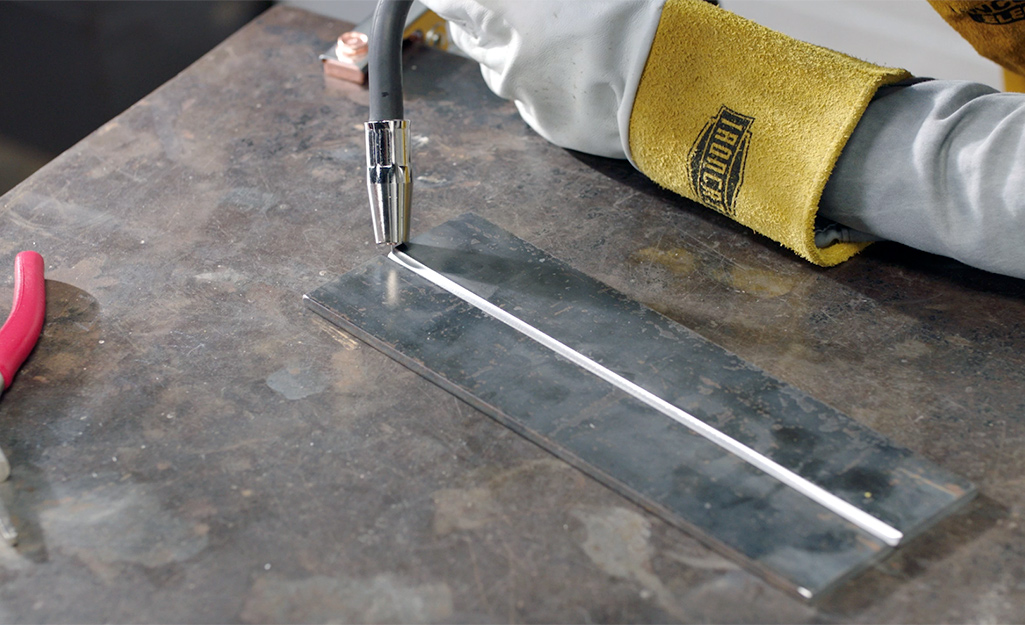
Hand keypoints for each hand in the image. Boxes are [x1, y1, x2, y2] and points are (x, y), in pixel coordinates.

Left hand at [419, 0, 664, 158]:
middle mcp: (504, 49)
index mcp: (507, 3)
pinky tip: (571, 71)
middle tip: (520, 12)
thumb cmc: (636, 15)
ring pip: (493, 66)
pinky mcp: (539, 119)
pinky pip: (522, 96)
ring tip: (558, 41)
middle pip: (465, 31)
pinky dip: (536, 82)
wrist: (677, 77)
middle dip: (483, 18)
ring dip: (510, 51)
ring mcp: (519, 88)